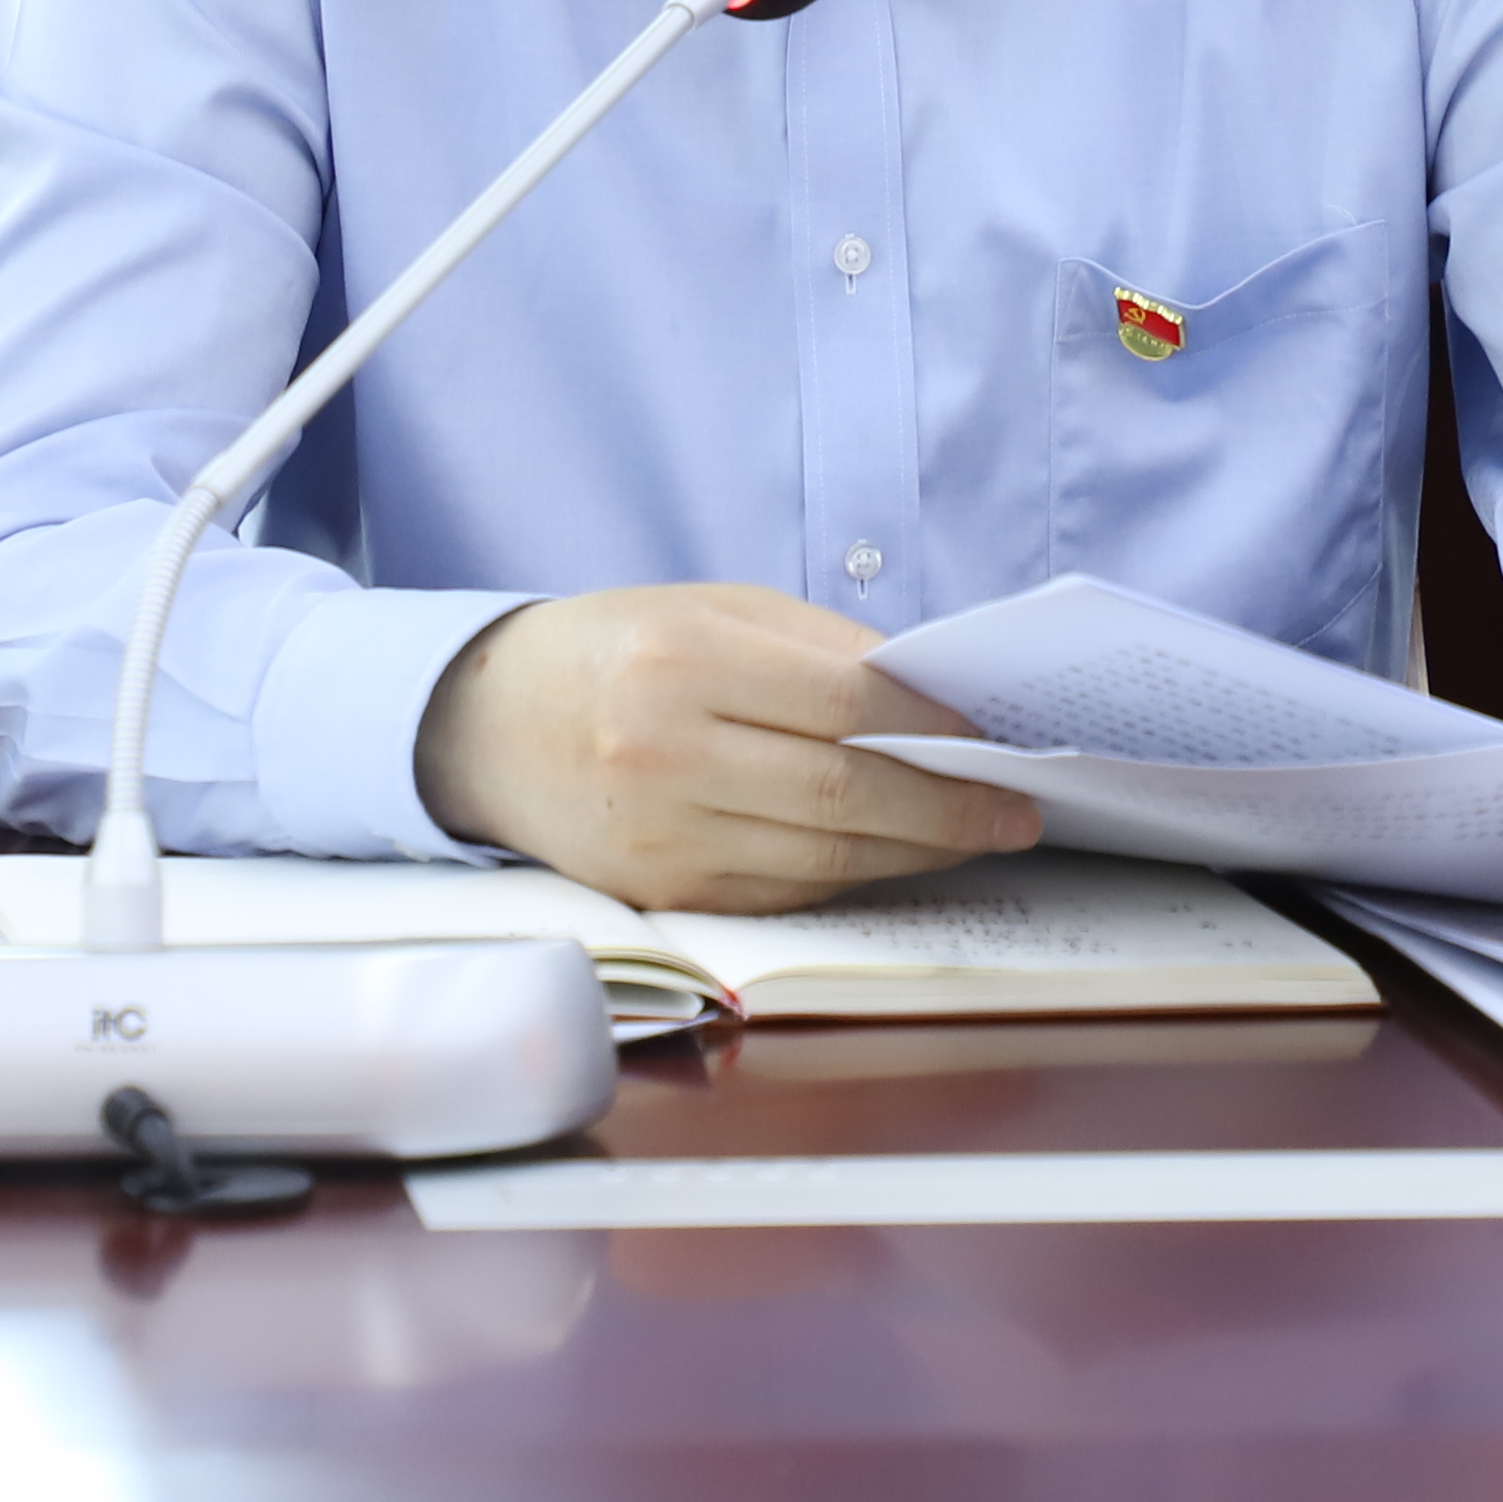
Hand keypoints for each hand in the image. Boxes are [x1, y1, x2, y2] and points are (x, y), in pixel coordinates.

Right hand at [411, 583, 1041, 911]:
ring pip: (822, 856)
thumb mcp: (711, 609)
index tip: (994, 736)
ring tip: (977, 835)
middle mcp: (665, 751)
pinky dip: (853, 876)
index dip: (931, 725)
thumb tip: (934, 698)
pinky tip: (897, 855)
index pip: (840, 701)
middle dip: (947, 807)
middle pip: (841, 792)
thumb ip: (820, 646)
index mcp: (681, 660)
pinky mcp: (661, 891)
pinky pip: (785, 892)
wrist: (485, 725)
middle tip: (1017, 810)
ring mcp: (660, 833)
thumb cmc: (616, 649)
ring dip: (916, 851)